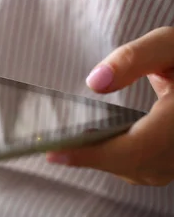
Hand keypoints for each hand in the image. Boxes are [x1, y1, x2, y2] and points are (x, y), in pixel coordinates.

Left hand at [46, 27, 173, 185]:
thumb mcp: (167, 44)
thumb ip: (133, 59)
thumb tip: (95, 83)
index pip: (138, 147)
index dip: (94, 154)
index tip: (54, 154)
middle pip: (138, 165)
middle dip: (94, 158)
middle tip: (54, 149)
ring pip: (145, 172)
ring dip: (107, 161)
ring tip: (72, 144)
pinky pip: (151, 168)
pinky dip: (122, 160)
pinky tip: (99, 143)